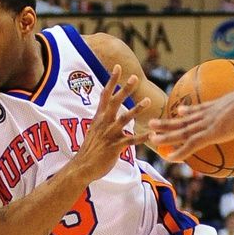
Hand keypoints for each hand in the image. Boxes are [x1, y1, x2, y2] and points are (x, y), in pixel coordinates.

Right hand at [70, 64, 148, 181]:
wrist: (82, 167)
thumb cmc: (90, 150)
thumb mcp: (94, 130)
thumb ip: (103, 120)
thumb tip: (108, 112)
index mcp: (99, 118)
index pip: (105, 95)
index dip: (112, 81)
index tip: (118, 67)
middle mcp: (104, 123)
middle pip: (114, 102)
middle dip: (124, 89)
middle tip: (135, 77)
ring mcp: (109, 135)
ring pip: (124, 119)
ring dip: (136, 109)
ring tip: (148, 101)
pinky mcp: (115, 147)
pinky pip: (130, 141)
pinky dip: (141, 137)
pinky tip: (152, 134)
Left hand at [150, 78, 233, 160]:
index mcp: (217, 106)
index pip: (199, 110)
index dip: (187, 112)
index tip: (178, 112)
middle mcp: (208, 114)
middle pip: (184, 120)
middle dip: (168, 122)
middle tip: (154, 124)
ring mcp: (208, 124)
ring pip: (181, 131)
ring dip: (165, 135)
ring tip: (151, 137)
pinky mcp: (210, 134)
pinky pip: (190, 145)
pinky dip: (179, 152)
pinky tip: (169, 158)